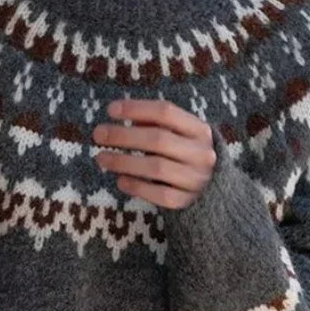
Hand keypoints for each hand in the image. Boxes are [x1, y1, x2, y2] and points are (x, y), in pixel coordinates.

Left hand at [92, 98, 217, 209]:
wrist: (211, 191)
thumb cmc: (185, 156)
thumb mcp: (178, 135)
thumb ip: (155, 123)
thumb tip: (122, 113)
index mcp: (199, 130)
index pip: (166, 112)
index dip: (136, 109)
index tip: (110, 110)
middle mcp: (201, 153)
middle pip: (158, 140)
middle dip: (124, 136)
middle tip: (98, 134)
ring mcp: (195, 179)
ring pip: (156, 168)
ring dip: (124, 162)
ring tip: (101, 158)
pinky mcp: (186, 201)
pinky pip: (159, 194)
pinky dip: (137, 187)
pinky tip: (120, 181)